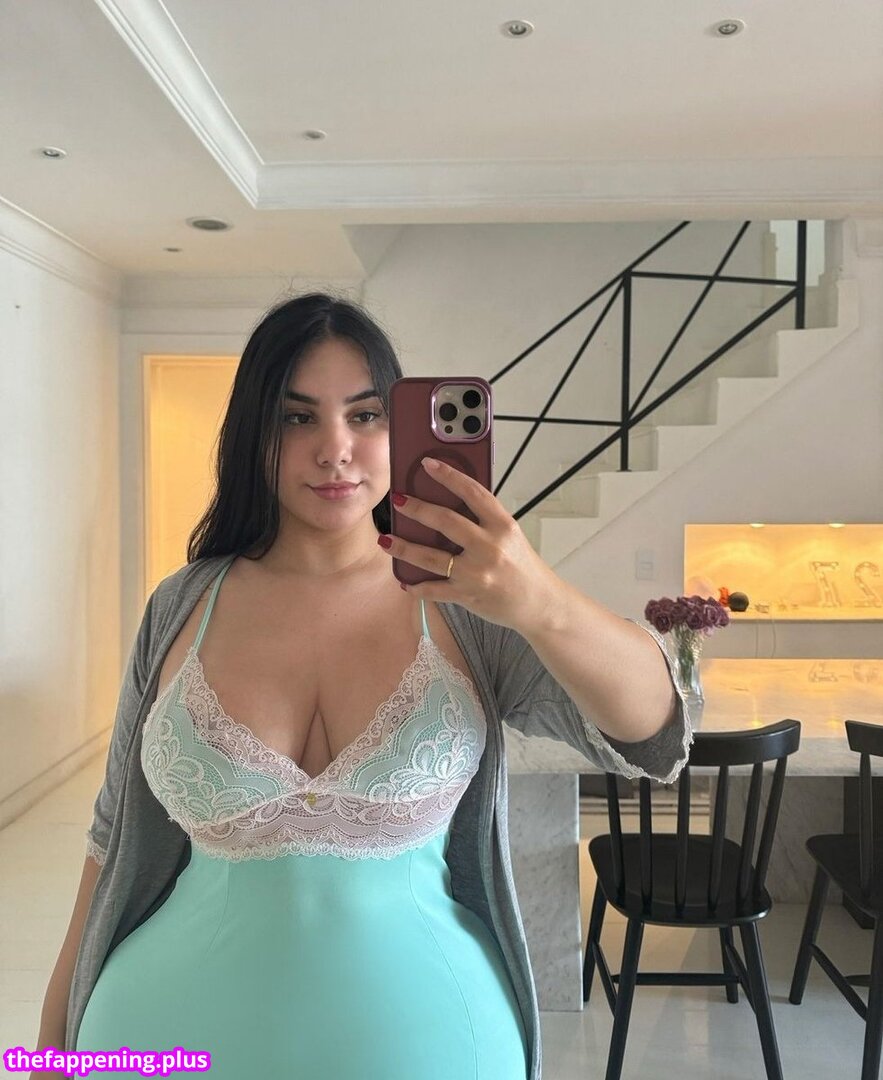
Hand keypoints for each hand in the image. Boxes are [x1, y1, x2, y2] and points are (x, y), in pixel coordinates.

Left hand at [377, 455, 562, 633]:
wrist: (539, 603)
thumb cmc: (522, 566)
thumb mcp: (509, 536)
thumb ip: (484, 521)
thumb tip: (446, 503)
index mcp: (503, 525)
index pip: (473, 492)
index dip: (449, 476)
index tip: (428, 464)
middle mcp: (490, 547)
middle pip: (445, 522)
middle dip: (417, 509)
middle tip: (398, 501)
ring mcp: (477, 573)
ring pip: (430, 557)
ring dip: (403, 548)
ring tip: (386, 540)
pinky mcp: (467, 595)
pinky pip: (433, 589)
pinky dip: (416, 586)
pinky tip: (405, 580)